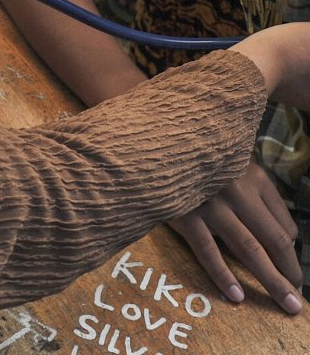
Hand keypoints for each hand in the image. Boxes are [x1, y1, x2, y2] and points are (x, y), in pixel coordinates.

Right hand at [169, 159, 301, 313]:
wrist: (158, 150)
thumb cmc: (203, 165)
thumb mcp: (238, 171)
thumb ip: (260, 198)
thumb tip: (284, 241)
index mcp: (255, 178)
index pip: (284, 225)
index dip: (291, 255)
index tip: (289, 273)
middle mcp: (238, 189)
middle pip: (273, 239)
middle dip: (288, 273)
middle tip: (296, 301)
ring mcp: (211, 202)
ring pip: (248, 248)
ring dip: (270, 280)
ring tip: (285, 303)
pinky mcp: (186, 214)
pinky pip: (208, 251)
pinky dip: (223, 275)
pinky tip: (236, 295)